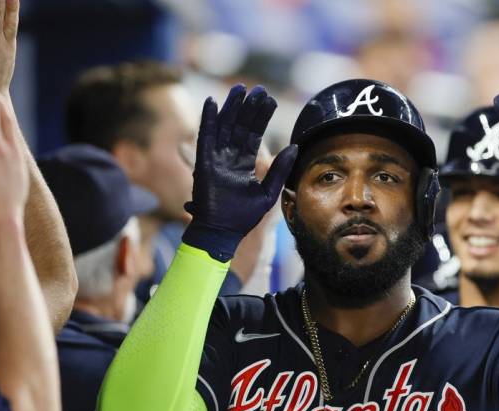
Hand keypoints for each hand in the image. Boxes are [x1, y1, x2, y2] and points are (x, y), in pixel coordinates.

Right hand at [183, 85, 296, 260]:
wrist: (223, 233)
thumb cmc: (244, 218)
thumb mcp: (268, 192)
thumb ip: (280, 169)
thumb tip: (294, 146)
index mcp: (244, 164)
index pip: (254, 135)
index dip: (261, 117)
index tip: (270, 100)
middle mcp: (229, 158)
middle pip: (239, 127)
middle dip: (248, 108)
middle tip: (258, 89)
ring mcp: (215, 159)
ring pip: (224, 127)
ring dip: (231, 108)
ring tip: (239, 89)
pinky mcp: (204, 163)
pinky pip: (205, 137)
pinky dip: (208, 120)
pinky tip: (212, 103)